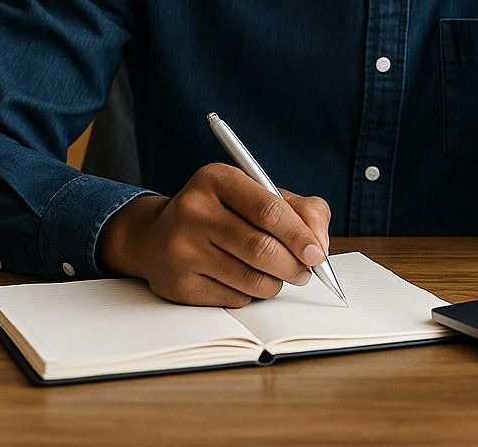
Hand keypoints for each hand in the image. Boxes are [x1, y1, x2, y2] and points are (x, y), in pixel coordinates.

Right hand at [96, 163, 331, 306]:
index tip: (318, 253)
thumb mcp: (259, 194)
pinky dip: (251, 294)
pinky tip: (245, 280)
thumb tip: (320, 244)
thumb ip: (300, 209)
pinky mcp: (178, 285)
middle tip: (306, 270)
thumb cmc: (223, 212)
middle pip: (261, 248)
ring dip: (276, 282)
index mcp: (217, 178)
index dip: (299, 235)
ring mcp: (182, 249)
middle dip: (294, 265)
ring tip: (279, 274)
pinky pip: (234, 298)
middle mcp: (193, 211)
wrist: (157, 236)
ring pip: (251, 279)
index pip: (268, 209)